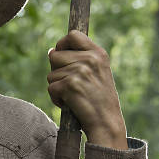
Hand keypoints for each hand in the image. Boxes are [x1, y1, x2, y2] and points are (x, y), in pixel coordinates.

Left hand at [47, 30, 127, 149]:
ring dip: (57, 87)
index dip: (62, 44)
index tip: (62, 55)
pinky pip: (50, 88)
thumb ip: (80, 59)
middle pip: (55, 55)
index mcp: (98, 53)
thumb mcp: (98, 73)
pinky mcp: (70, 85)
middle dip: (57, 71)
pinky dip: (56, 99)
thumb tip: (51, 51)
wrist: (107, 123)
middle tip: (72, 85)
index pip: (73, 35)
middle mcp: (90, 59)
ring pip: (51, 74)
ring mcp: (80, 71)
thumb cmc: (100, 100)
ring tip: (74, 96)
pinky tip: (70, 104)